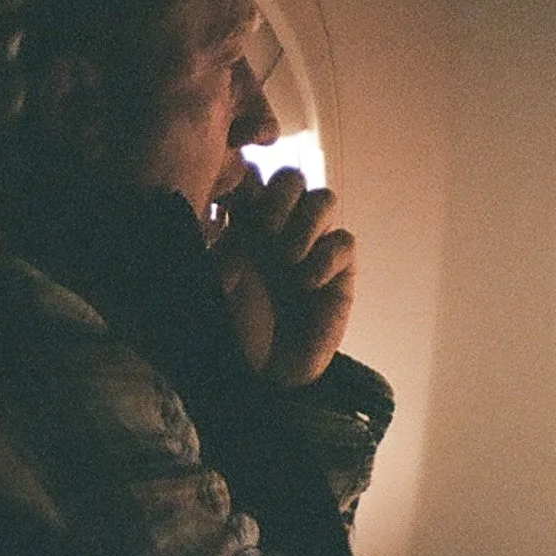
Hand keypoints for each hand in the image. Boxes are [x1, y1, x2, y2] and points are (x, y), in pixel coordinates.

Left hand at [214, 167, 355, 387]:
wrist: (263, 378)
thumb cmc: (230, 333)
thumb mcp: (210, 287)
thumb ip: (217, 246)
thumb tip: (229, 214)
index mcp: (242, 224)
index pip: (250, 177)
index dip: (244, 177)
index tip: (230, 203)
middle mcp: (280, 229)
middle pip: (291, 178)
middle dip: (278, 196)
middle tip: (262, 231)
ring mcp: (312, 248)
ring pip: (324, 199)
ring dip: (305, 222)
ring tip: (286, 258)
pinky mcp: (340, 272)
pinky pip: (344, 242)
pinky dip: (325, 258)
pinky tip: (307, 284)